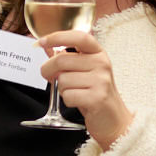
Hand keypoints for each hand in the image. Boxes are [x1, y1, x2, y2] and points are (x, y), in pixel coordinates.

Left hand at [35, 29, 133, 149]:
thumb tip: (46, 47)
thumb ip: (66, 58)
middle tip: (50, 77)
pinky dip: (68, 101)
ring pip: (62, 80)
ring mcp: (101, 80)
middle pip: (61, 60)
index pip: (79, 37)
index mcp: (98, 53)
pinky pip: (68, 95)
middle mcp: (102, 63)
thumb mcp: (83, 71)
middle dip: (48, 70)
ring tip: (75, 92)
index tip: (42, 41)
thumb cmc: (95, 93)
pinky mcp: (97, 97)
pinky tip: (79, 101)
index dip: (58, 37)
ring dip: (62, 89)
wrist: (113, 119)